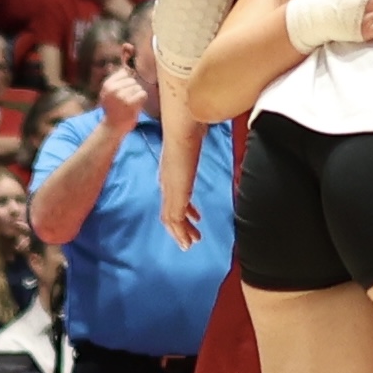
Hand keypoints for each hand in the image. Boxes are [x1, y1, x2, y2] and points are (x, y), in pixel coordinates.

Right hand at [97, 62, 145, 132]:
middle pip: (132, 80)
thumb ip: (116, 80)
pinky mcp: (130, 103)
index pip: (124, 73)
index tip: (123, 91)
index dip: (126, 82)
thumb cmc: (112, 109)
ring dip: (137, 95)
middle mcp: (113, 89)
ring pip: (138, 87)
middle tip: (126, 100)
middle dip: (132, 89)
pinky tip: (136, 105)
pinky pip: (142, 94)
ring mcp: (122, 96)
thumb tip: (126, 67)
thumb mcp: (108, 93)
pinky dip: (142, 99)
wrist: (113, 127)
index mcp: (107, 85)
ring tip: (130, 103)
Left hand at [158, 116, 203, 249]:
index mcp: (170, 171)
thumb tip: (204, 129)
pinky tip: (189, 239)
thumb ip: (197, 138)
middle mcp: (167, 182)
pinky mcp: (176, 194)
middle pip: (170, 211)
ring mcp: (170, 189)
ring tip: (190, 244)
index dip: (183, 209)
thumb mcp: (194, 136)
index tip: (194, 216)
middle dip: (180, 228)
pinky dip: (181, 232)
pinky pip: (176, 219)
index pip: (174, 196)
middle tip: (189, 240)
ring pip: (171, 219)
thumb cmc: (189, 127)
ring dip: (181, 234)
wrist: (182, 127)